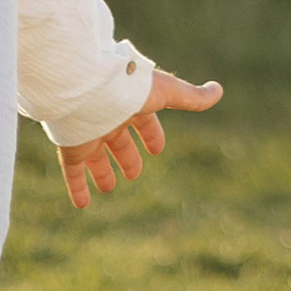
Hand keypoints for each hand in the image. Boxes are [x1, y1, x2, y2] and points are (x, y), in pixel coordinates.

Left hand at [55, 65, 222, 211]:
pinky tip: (83, 205)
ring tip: (108, 188)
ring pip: (96, 157)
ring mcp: (89, 134)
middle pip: (119, 141)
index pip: (144, 124)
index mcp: (131, 105)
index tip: (157, 149)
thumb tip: (218, 90)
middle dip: (127, 157)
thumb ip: (191, 96)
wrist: (89, 85)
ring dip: (102, 173)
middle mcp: (109, 119)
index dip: (152, 136)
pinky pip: (73, 171)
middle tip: (133, 173)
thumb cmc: (130, 86)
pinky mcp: (72, 147)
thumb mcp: (166, 92)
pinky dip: (77, 187)